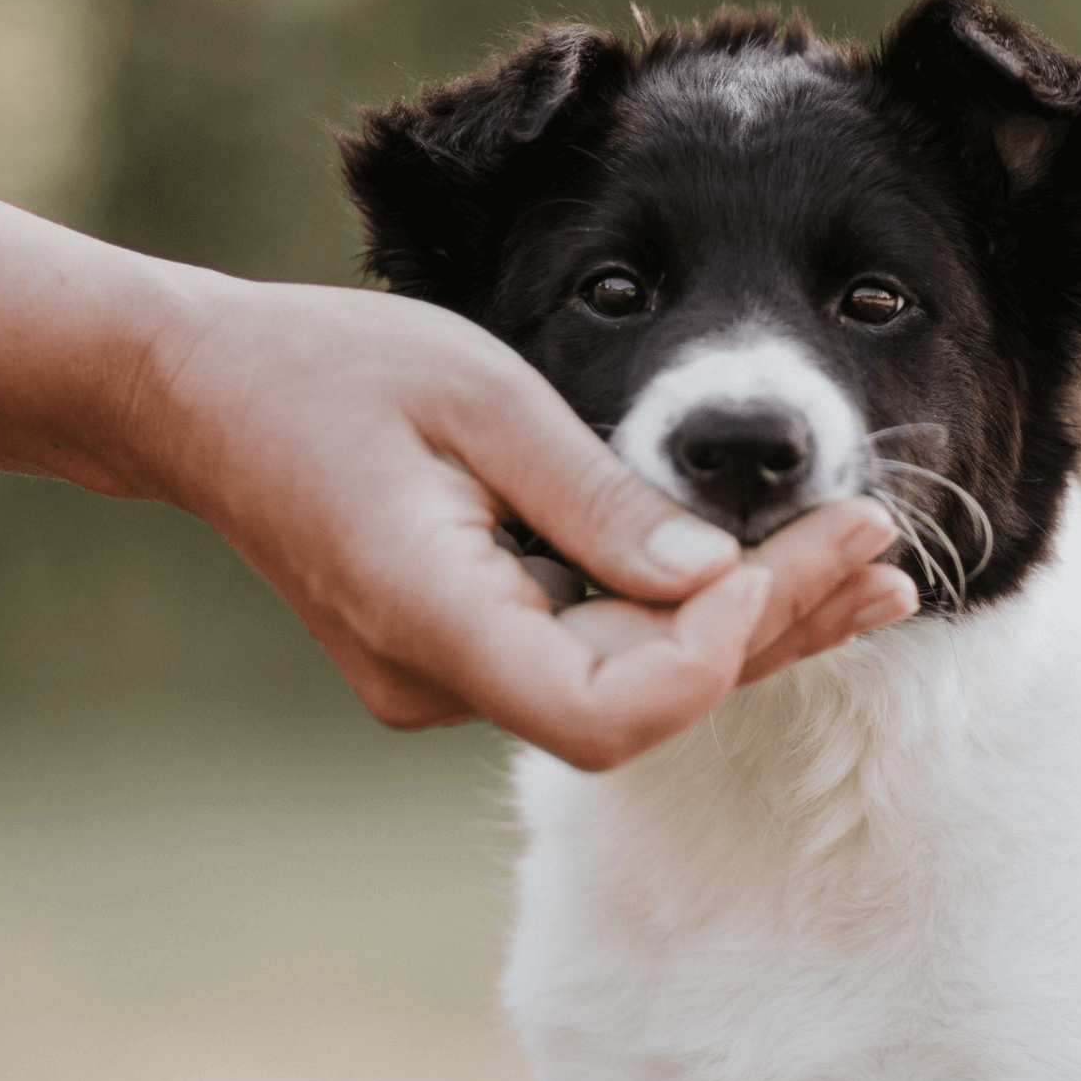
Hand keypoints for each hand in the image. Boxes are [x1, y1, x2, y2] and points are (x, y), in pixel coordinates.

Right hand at [130, 275, 916, 768]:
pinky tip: (785, 573)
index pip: (609, 711)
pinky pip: (599, 652)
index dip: (718, 653)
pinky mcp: (467, 652)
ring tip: (876, 566)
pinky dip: (688, 613)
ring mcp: (449, 678)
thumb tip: (719, 576)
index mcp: (430, 622)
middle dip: (774, 624)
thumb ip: (598, 495)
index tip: (801, 553)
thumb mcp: (476, 395)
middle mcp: (439, 680)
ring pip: (633, 682)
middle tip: (885, 543)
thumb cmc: (325, 369)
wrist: (196, 393)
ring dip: (753, 625)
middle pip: (643, 703)